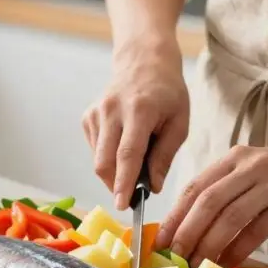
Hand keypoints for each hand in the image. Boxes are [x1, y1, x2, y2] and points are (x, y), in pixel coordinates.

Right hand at [82, 40, 189, 209]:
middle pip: (104, 161)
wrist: (144, 62)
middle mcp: (111, 110)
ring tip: (135, 160)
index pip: (127, 154)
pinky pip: (95, 149)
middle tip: (133, 195)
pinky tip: (123, 144)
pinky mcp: (87, 117)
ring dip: (114, 172)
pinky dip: (108, 157)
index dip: (124, 183)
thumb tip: (152, 187)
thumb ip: (164, 156)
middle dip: (116, 185)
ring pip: (98, 159)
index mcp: (139, 110)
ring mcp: (96, 112)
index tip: (123, 205)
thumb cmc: (167, 94)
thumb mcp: (179, 123)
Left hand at [155, 139, 267, 267]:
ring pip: (230, 217)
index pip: (194, 187)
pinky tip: (228, 264)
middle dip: (185, 233)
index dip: (174, 215)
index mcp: (235, 159)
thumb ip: (228, 190)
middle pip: (207, 202)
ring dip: (209, 245)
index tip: (160, 240)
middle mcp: (249, 167)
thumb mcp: (255, 170)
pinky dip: (239, 249)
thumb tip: (196, 226)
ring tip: (195, 265)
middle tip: (173, 257)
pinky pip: (258, 230)